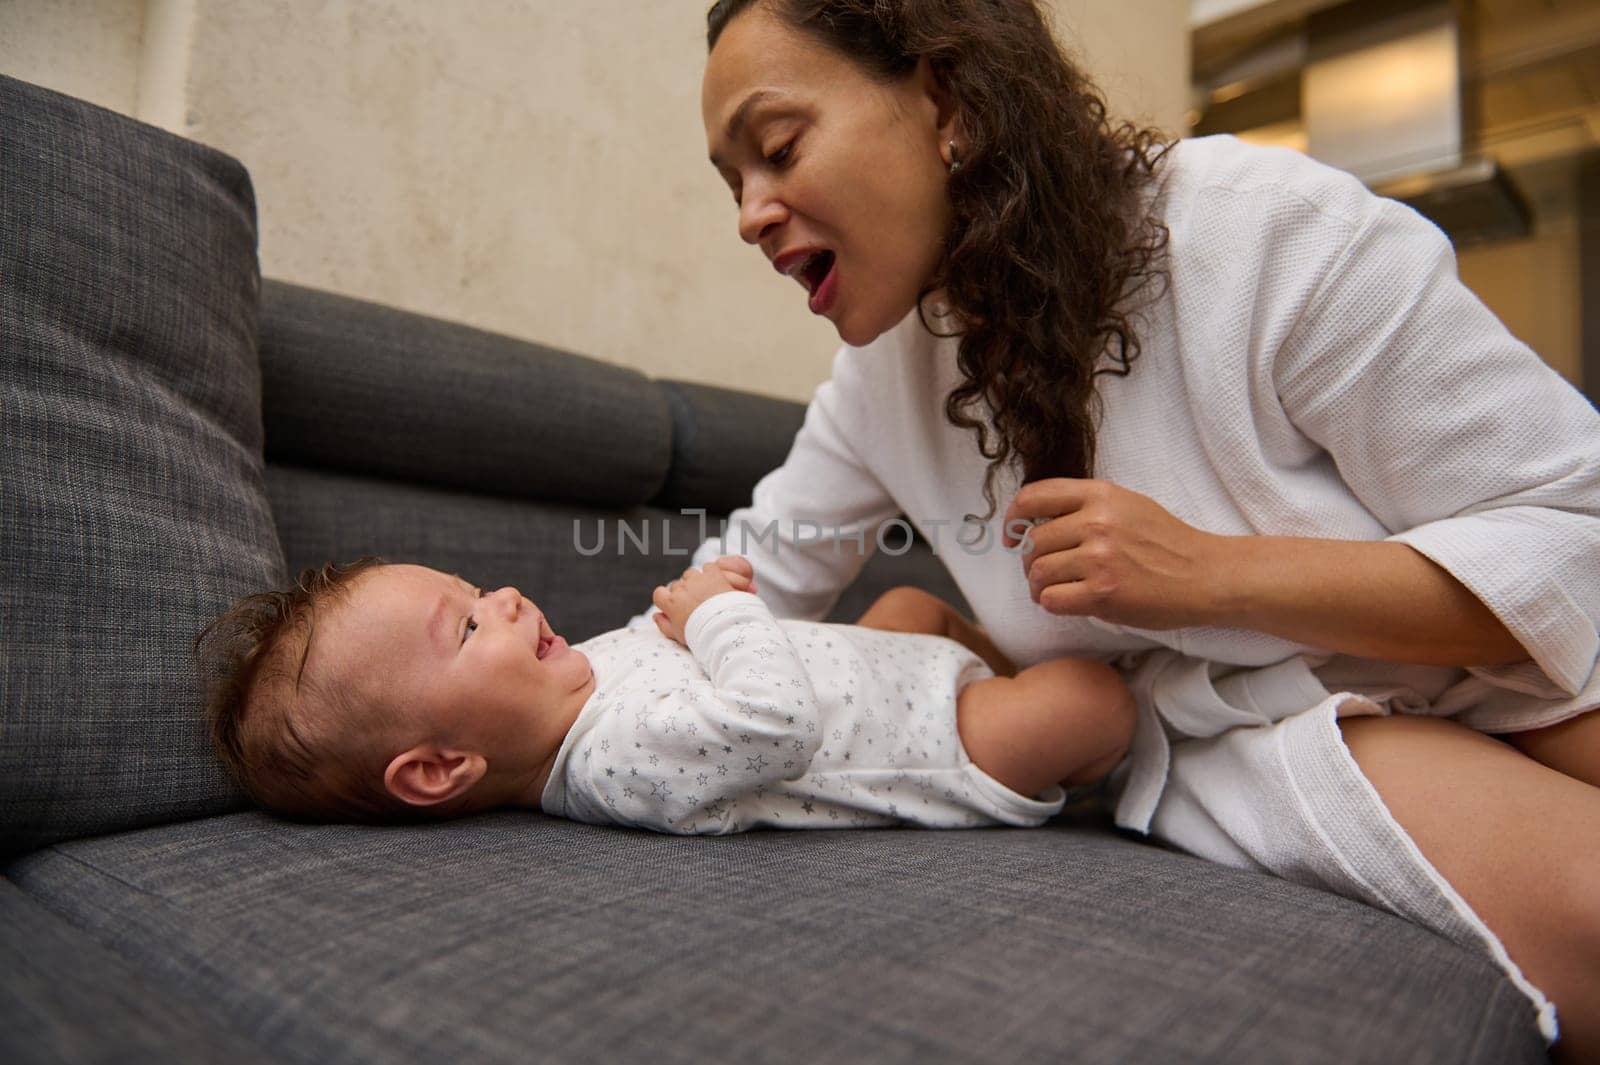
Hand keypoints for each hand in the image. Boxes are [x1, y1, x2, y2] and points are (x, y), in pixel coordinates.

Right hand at [651, 556, 754, 646]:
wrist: (725, 627)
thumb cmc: (701, 634)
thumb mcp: (678, 635)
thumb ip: (664, 624)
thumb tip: (656, 616)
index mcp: (671, 602)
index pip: (659, 593)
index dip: (666, 599)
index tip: (674, 604)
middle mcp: (682, 588)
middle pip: (677, 585)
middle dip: (683, 592)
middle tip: (694, 604)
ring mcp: (697, 580)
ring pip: (690, 575)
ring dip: (695, 582)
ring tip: (705, 594)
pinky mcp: (713, 575)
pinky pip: (708, 568)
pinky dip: (710, 573)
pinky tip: (715, 583)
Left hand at [1001, 478, 1222, 628]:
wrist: (1205, 575)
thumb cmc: (1167, 543)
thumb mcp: (1127, 505)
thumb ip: (1086, 506)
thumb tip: (1037, 520)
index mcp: (1100, 495)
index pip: (1033, 497)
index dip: (1013, 518)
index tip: (1011, 535)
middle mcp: (1096, 522)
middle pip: (1032, 542)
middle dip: (1030, 562)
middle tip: (1044, 573)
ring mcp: (1099, 558)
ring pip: (1037, 572)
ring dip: (1039, 586)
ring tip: (1055, 590)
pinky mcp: (1102, 592)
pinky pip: (1051, 600)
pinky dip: (1052, 604)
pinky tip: (1066, 602)